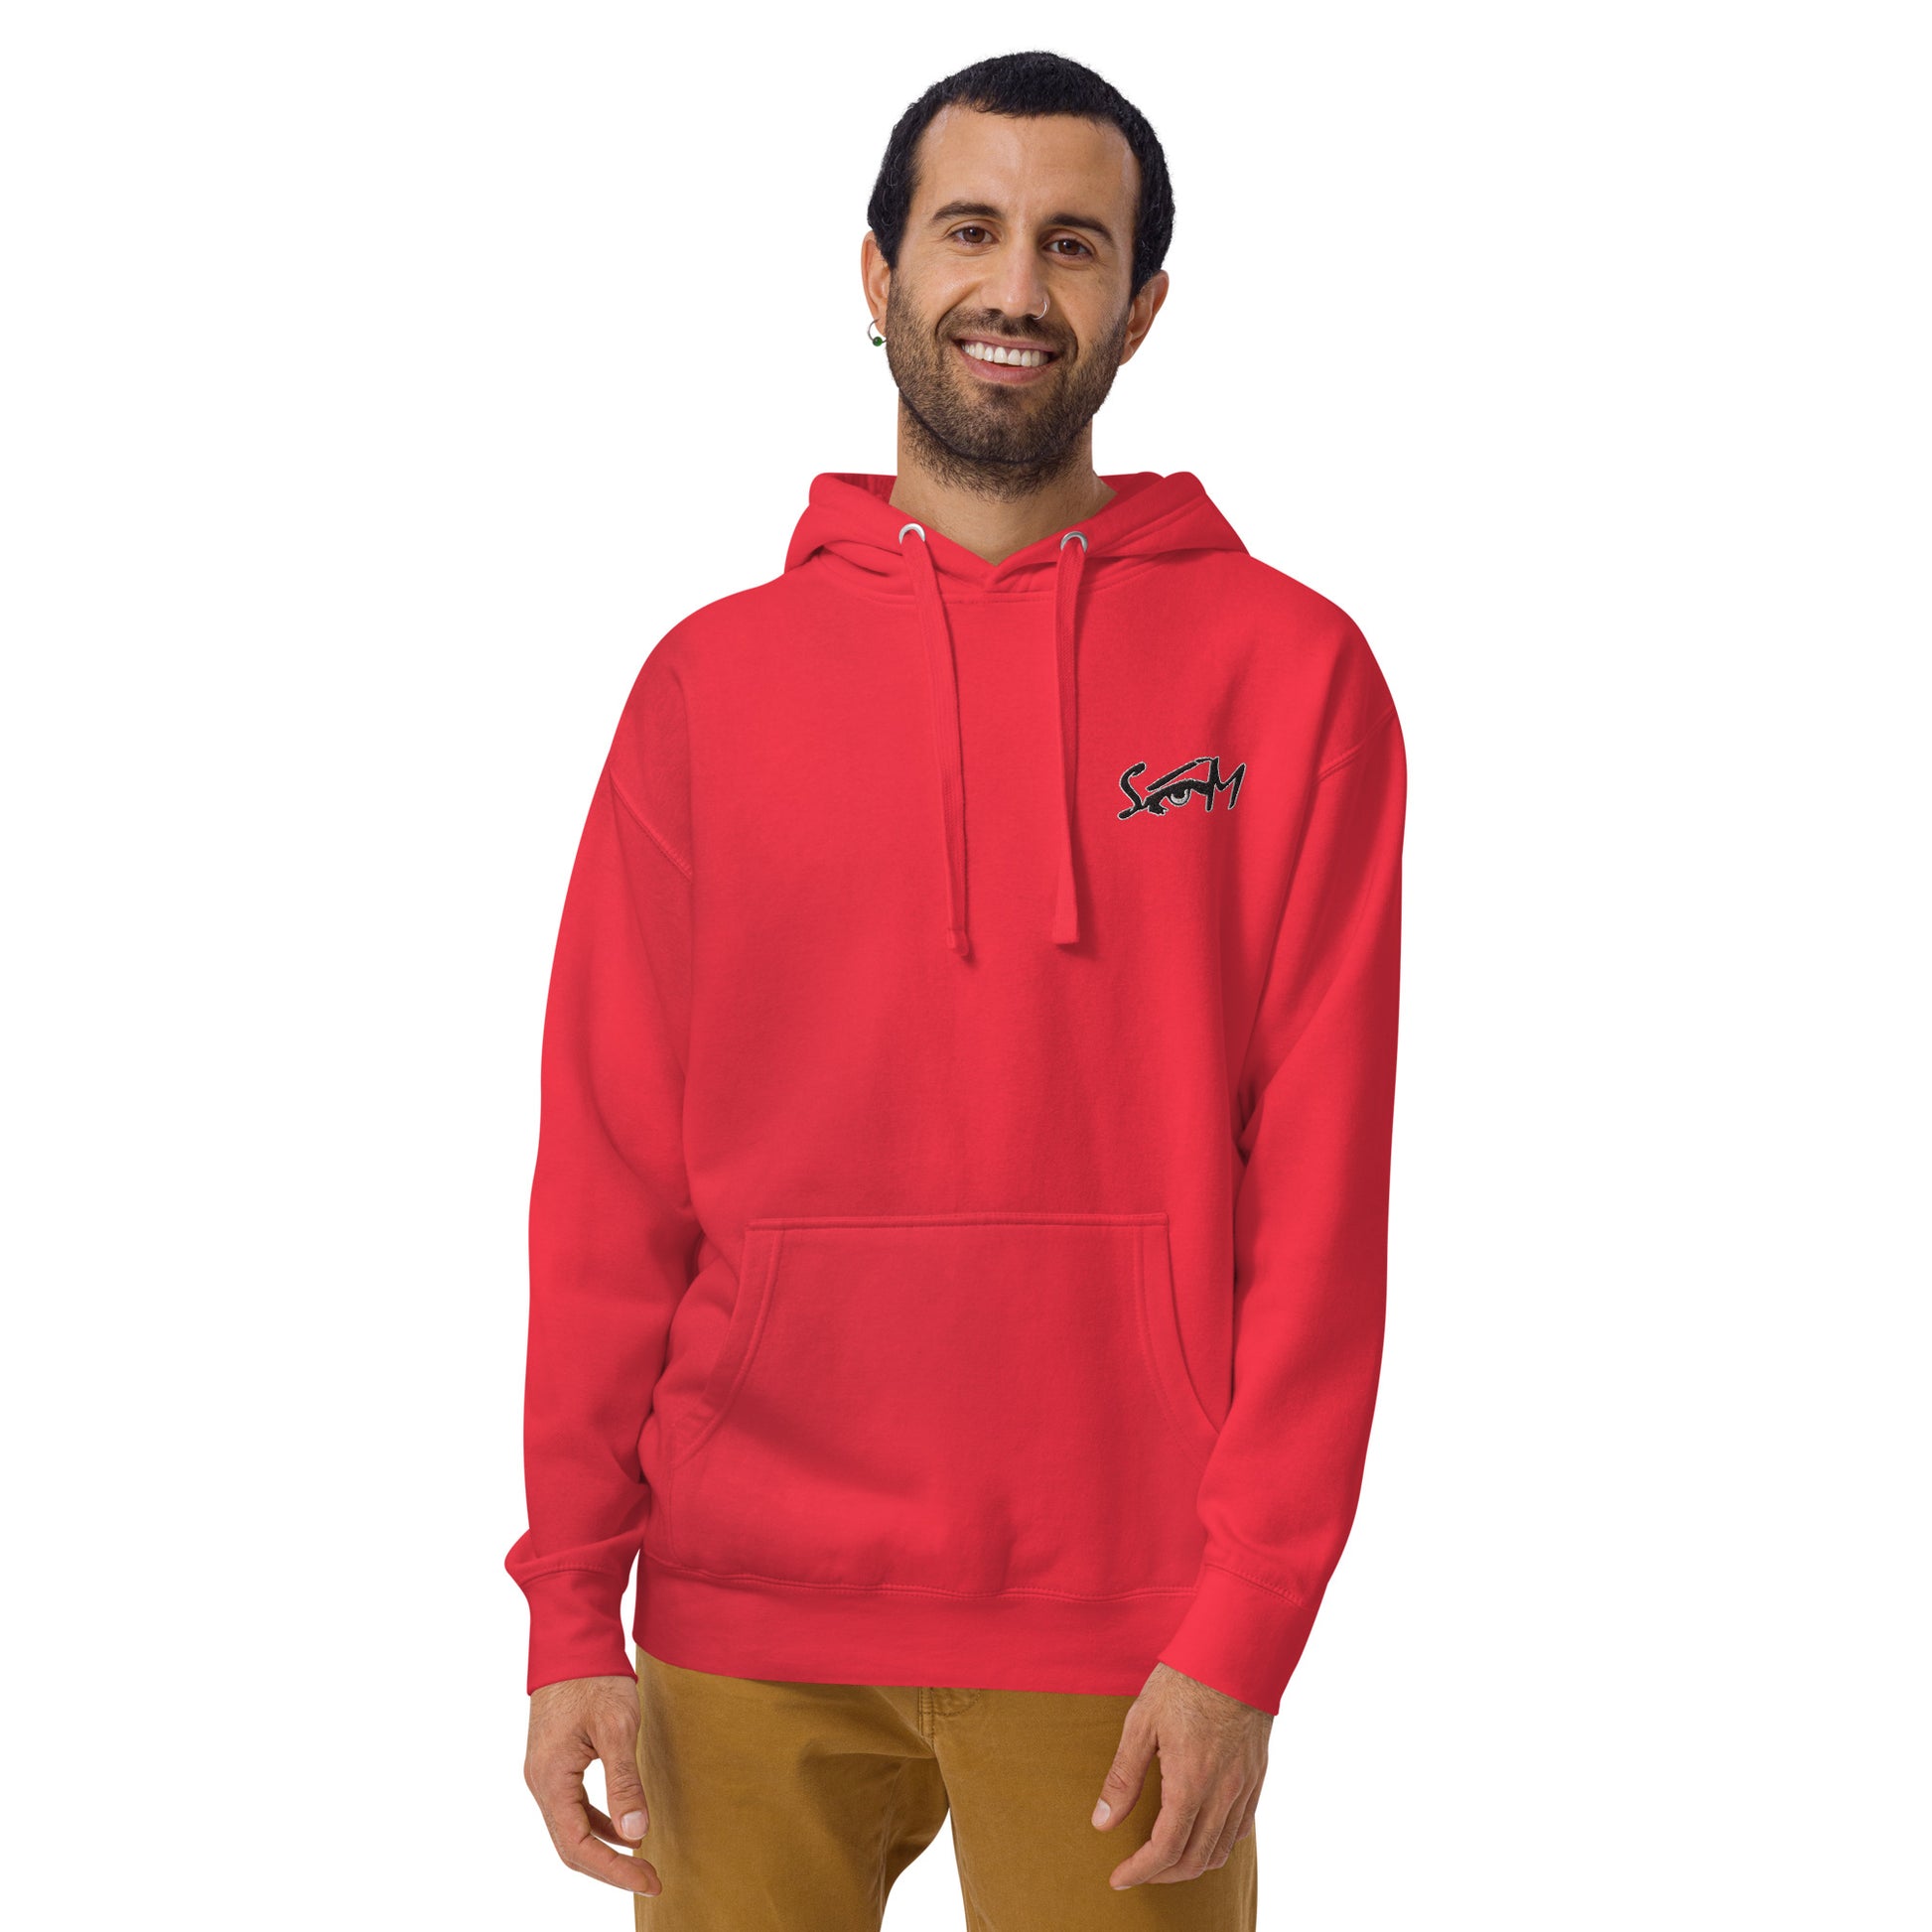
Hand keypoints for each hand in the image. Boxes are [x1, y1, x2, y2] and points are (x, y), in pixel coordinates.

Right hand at [523, 1674, 660, 1896]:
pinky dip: (598, 1824)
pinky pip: (573, 1808)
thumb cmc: (594, 1678)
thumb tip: (637, 1832)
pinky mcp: (555, 1763)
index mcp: (550, 1778)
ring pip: (570, 1829)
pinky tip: (624, 1826)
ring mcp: (545, 1773)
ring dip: (604, 1849)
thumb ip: (624, 1782)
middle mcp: (541, 1782)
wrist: (572, 1640)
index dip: (614, 1870)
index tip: (649, 1879)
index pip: (578, 1846)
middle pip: (570, 1846)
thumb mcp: (616, 1727)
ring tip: (641, 1860)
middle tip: (651, 1879)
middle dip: (610, 1868)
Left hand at [1090, 1662, 1270, 1888]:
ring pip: (1222, 1850)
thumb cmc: (1183, 1682)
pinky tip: (1201, 1835)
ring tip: (1165, 1859)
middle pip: (1194, 1860)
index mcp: (1190, 1783)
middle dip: (1162, 1875)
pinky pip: (1242, 1828)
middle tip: (1136, 1872)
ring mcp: (1243, 1787)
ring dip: (1191, 1864)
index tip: (1119, 1878)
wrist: (1234, 1653)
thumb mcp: (1141, 1723)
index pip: (1165, 1849)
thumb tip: (1102, 1822)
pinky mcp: (1256, 1776)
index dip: (1140, 1871)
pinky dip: (1220, 1845)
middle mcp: (1221, 1794)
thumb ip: (1123, 1777)